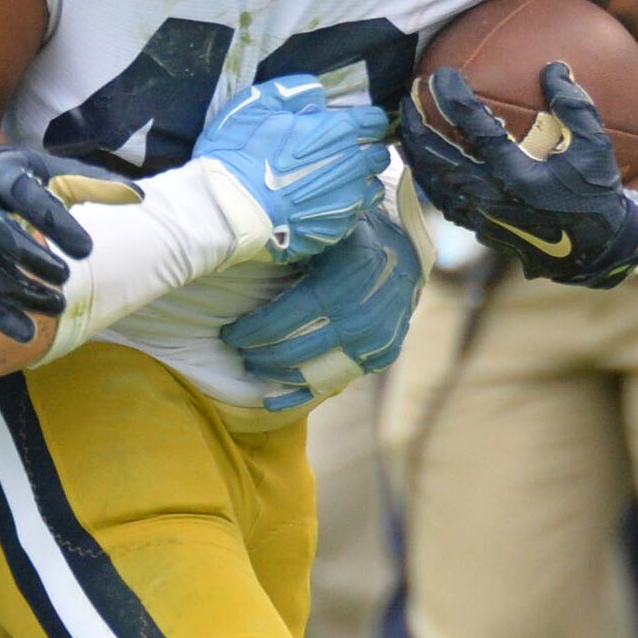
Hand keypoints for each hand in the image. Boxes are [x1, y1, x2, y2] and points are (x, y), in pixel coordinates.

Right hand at [0, 139, 138, 341]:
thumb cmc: (30, 180)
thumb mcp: (61, 174)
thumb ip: (97, 185)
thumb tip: (140, 195)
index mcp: (6, 178)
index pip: (29, 201)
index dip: (58, 225)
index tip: (88, 250)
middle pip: (0, 235)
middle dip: (33, 259)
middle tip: (67, 277)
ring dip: (22, 292)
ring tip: (59, 306)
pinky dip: (0, 316)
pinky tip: (27, 334)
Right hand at [193, 73, 389, 262]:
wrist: (227, 209)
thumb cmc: (239, 152)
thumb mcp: (256, 104)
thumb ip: (293, 92)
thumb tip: (316, 94)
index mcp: (339, 132)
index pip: (376, 120)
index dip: (363, 121)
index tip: (346, 125)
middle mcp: (353, 167)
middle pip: (379, 156)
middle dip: (364, 152)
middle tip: (338, 155)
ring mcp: (347, 203)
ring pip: (372, 190)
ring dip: (358, 184)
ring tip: (332, 185)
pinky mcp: (334, 232)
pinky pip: (351, 219)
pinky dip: (340, 212)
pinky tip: (316, 209)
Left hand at [221, 214, 423, 410]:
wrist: (409, 251)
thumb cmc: (357, 237)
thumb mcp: (325, 235)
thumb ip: (292, 248)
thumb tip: (245, 250)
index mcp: (338, 289)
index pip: (280, 322)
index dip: (250, 331)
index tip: (228, 333)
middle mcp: (357, 321)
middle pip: (292, 352)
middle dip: (257, 354)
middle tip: (237, 349)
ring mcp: (372, 344)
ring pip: (311, 372)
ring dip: (275, 373)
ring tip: (253, 364)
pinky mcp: (381, 356)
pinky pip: (335, 381)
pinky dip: (301, 394)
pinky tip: (270, 401)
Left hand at [398, 62, 637, 286]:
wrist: (591, 251)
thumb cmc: (595, 195)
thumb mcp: (596, 148)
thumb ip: (574, 106)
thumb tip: (553, 67)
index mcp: (517, 175)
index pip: (474, 128)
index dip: (453, 97)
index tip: (443, 73)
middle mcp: (490, 197)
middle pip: (437, 155)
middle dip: (417, 122)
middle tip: (409, 93)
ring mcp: (479, 216)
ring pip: (432, 179)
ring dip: (415, 149)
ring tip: (404, 122)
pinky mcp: (476, 228)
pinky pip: (440, 198)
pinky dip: (425, 174)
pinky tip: (421, 158)